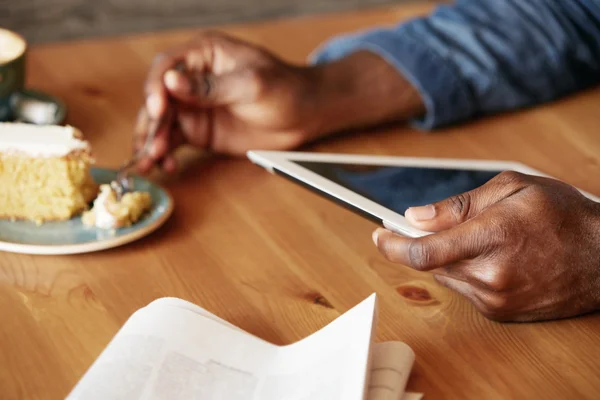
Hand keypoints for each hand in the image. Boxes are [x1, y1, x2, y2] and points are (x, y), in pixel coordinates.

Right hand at [135, 31, 320, 173]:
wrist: (304, 116)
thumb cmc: (284, 89)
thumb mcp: (251, 84)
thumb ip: (212, 87)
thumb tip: (171, 82)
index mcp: (204, 55)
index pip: (167, 66)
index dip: (156, 87)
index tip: (158, 109)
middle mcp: (192, 80)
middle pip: (158, 98)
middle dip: (151, 122)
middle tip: (151, 146)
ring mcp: (194, 107)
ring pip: (161, 122)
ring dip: (152, 141)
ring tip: (149, 163)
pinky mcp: (199, 131)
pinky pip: (173, 140)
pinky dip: (164, 153)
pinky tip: (164, 165)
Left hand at [372, 171, 599, 321]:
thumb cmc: (562, 216)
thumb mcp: (511, 189)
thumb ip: (457, 206)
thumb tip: (415, 218)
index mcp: (492, 237)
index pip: (423, 251)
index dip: (392, 245)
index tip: (378, 235)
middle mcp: (491, 275)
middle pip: (431, 263)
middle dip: (428, 243)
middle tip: (444, 226)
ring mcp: (496, 299)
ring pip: (446, 276)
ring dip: (450, 257)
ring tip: (486, 239)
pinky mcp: (500, 313)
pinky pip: (465, 290)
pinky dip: (466, 272)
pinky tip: (495, 258)